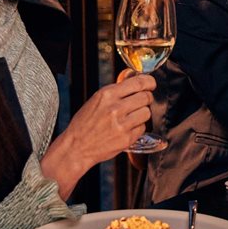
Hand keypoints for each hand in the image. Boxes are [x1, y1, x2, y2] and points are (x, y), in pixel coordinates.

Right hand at [40, 73, 154, 196]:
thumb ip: (116, 91)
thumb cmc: (85, 123)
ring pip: (147, 112)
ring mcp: (122, 124)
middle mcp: (115, 108)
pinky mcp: (126, 139)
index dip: (149, 82)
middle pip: (146, 97)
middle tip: (140, 102)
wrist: (76, 147)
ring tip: (131, 116)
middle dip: (146, 98)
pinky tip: (127, 128)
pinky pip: (143, 128)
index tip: (151, 84)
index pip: (138, 83)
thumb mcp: (96, 99)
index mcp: (107, 95)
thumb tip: (134, 81)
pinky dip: (138, 127)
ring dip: (142, 113)